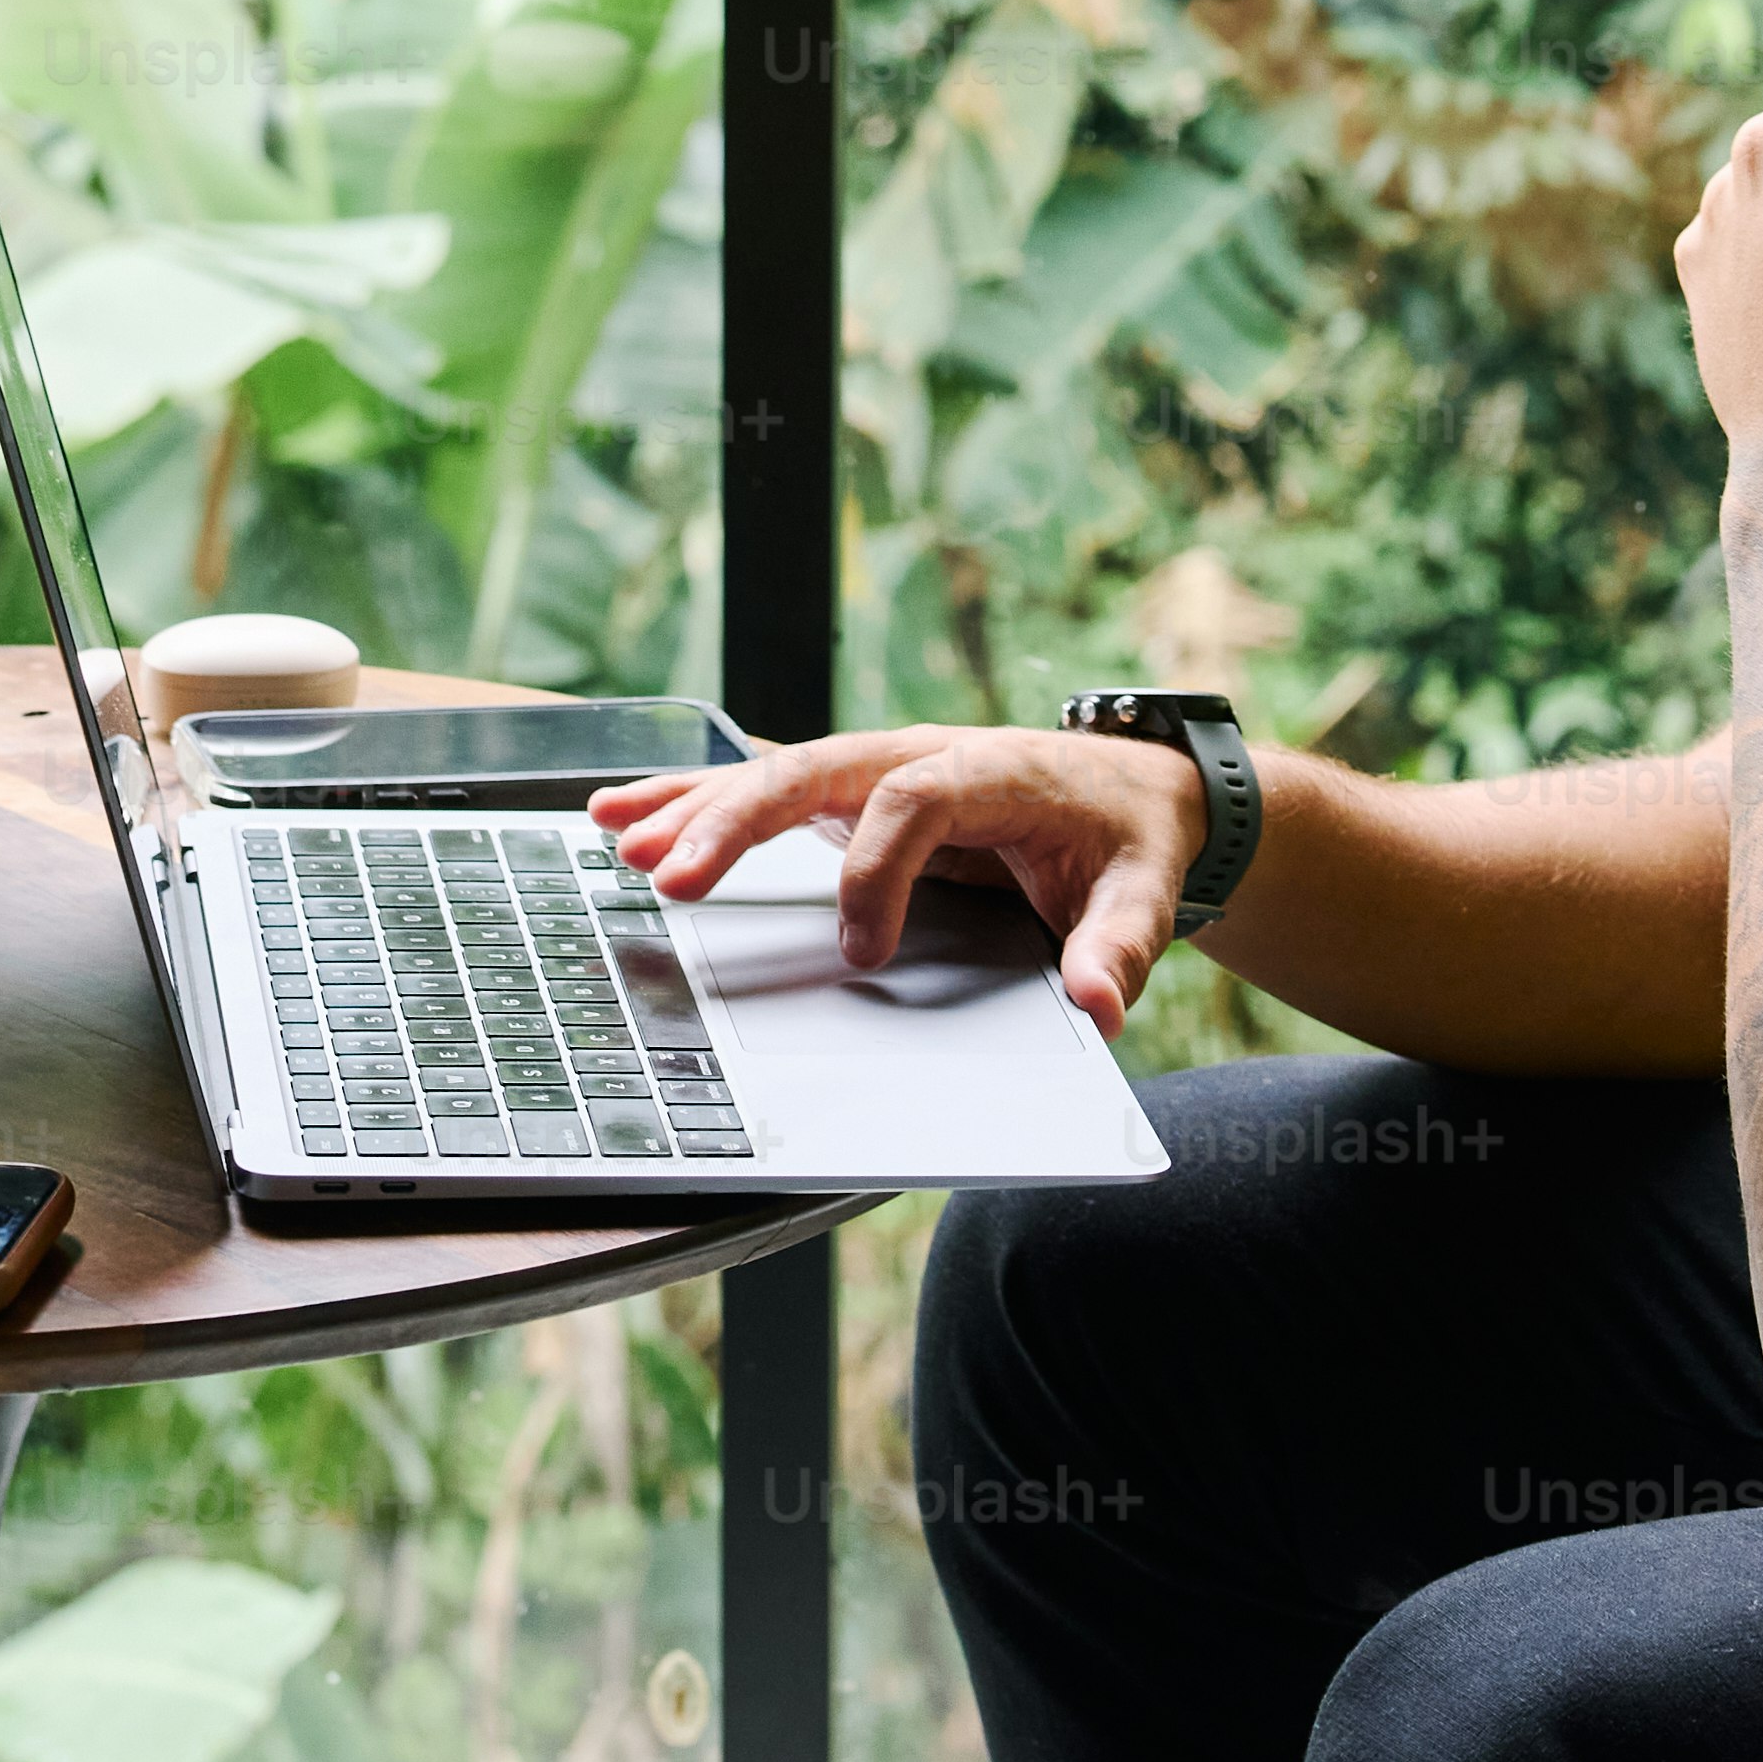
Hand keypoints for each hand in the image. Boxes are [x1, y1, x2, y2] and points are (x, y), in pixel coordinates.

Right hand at [589, 724, 1207, 1030]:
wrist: (1137, 789)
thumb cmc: (1132, 838)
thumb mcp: (1148, 891)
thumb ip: (1121, 946)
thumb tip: (1097, 1006)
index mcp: (990, 770)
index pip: (912, 801)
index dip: (876, 872)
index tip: (865, 953)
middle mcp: (920, 755)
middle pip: (814, 770)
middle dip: (738, 818)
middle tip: (671, 872)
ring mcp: (880, 768)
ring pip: (774, 774)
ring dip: (694, 804)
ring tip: (615, 832)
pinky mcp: (855, 793)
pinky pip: (768, 789)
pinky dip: (698, 801)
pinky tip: (627, 815)